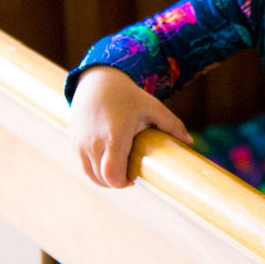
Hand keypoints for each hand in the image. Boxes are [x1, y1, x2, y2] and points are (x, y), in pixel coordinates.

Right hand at [69, 65, 192, 187]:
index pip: (113, 176)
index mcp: (114, 136)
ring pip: (91, 175)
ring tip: (119, 169)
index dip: (123, 183)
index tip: (134, 177)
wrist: (96, 80)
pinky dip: (95, 168)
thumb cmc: (127, 95)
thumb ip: (171, 124)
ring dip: (105, 178)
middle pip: (103, 179)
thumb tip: (190, 142)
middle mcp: (94, 142)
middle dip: (117, 181)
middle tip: (130, 173)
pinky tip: (107, 161)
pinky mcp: (74, 141)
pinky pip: (84, 165)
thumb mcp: (152, 107)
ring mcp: (81, 143)